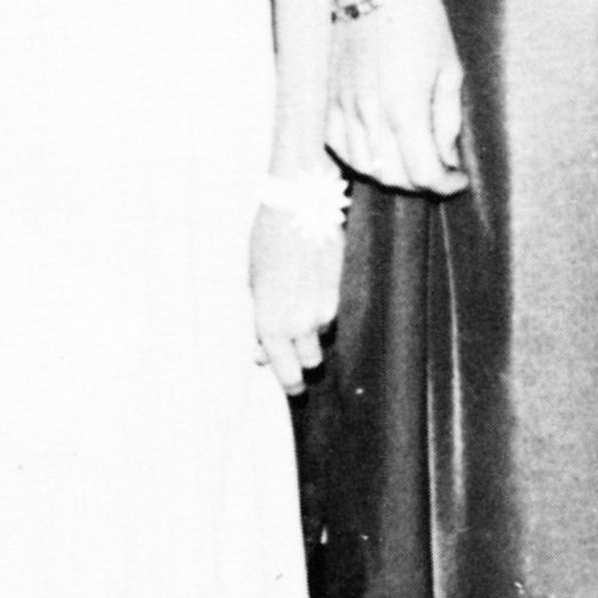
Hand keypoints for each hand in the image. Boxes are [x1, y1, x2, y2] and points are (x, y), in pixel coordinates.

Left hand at [251, 197, 344, 393]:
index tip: (295, 387)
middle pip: (311, 359)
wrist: (300, 210)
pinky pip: (336, 310)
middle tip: (298, 340)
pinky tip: (316, 281)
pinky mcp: (344, 292)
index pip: (287, 371)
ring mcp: (325, 308)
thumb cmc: (268, 245)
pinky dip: (327, 304)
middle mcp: (301, 322)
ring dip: (316, 324)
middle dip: (304, 353)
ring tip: (304, 295)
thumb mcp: (253, 286)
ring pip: (325, 331)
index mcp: (271, 324)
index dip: (292, 383)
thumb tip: (261, 354)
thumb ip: (261, 325)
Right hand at [326, 0, 468, 194]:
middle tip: (439, 171)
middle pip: (393, 177)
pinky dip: (360, 158)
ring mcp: (343, 108)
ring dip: (391, 174)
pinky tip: (377, 149)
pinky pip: (338, 147)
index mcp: (404, 107)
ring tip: (411, 161)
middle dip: (421, 183)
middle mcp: (369, 114)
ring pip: (364, 167)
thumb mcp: (449, 69)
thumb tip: (445, 156)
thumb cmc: (420, 21)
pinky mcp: (327, 100)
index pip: (423, 172)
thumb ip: (447, 120)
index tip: (458, 180)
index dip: (445, 184)